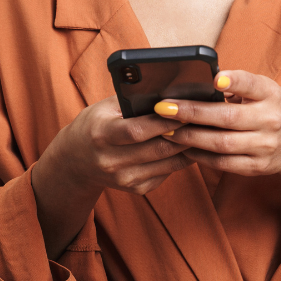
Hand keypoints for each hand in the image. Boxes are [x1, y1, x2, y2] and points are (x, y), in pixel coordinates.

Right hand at [32, 95, 190, 196]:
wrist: (76, 162)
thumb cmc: (94, 126)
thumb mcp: (104, 108)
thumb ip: (131, 100)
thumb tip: (166, 92)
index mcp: (101, 135)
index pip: (137, 130)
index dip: (163, 121)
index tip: (185, 109)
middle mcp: (111, 161)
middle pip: (157, 148)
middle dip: (184, 133)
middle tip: (204, 119)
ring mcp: (124, 179)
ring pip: (167, 163)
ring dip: (188, 147)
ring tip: (203, 130)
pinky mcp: (136, 188)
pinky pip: (166, 172)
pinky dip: (180, 159)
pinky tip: (189, 145)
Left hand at [155, 70, 280, 178]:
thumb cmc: (274, 109)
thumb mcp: (266, 90)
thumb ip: (240, 85)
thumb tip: (200, 84)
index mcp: (272, 95)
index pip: (253, 85)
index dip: (235, 81)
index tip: (215, 78)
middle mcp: (271, 120)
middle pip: (228, 118)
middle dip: (192, 113)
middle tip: (164, 108)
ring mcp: (265, 146)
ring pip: (222, 144)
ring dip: (190, 137)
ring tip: (166, 130)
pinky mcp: (257, 167)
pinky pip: (224, 163)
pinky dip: (201, 156)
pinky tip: (183, 148)